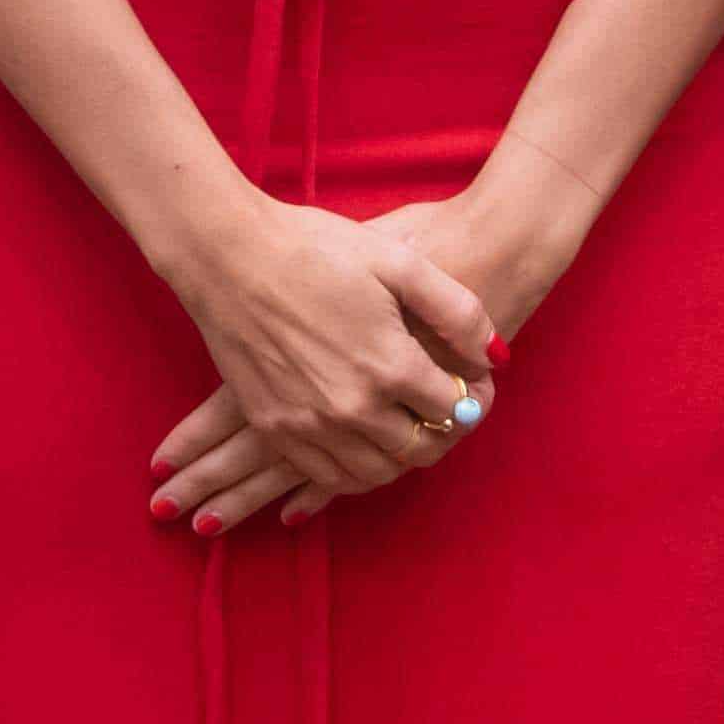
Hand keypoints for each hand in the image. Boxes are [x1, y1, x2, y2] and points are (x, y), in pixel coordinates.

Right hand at [147, 191, 492, 532]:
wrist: (228, 255)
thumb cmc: (316, 247)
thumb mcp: (400, 262)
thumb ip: (458, 311)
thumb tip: (495, 356)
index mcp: (390, 367)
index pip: (457, 409)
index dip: (476, 396)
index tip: (476, 381)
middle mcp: (352, 409)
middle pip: (422, 449)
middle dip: (447, 432)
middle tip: (449, 407)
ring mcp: (309, 424)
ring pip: (377, 472)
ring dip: (403, 455)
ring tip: (411, 423)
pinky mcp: (275, 427)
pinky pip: (328, 475)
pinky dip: (356, 471)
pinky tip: (365, 444)